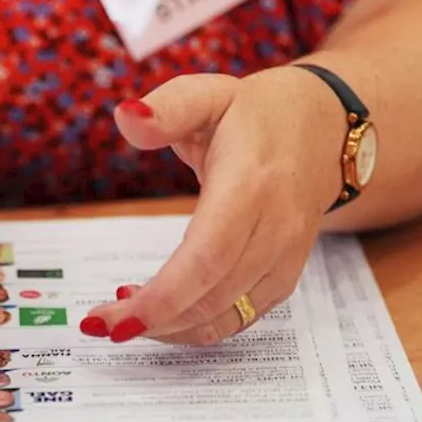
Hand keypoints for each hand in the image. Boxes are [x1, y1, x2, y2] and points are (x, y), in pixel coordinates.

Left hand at [80, 67, 348, 344]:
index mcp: (250, 185)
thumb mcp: (209, 93)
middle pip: (211, 297)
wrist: (324, 130)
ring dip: (169, 329)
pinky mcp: (283, 277)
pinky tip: (160, 312)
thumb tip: (127, 117)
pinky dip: (196, 327)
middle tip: (98, 324)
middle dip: (150, 320)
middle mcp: (275, 229)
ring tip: (121, 315)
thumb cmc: (255, 114)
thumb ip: (168, 108)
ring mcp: (284, 259)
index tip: (111, 316)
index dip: (161, 297)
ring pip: (225, 318)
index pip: (207, 257)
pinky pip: (239, 320)